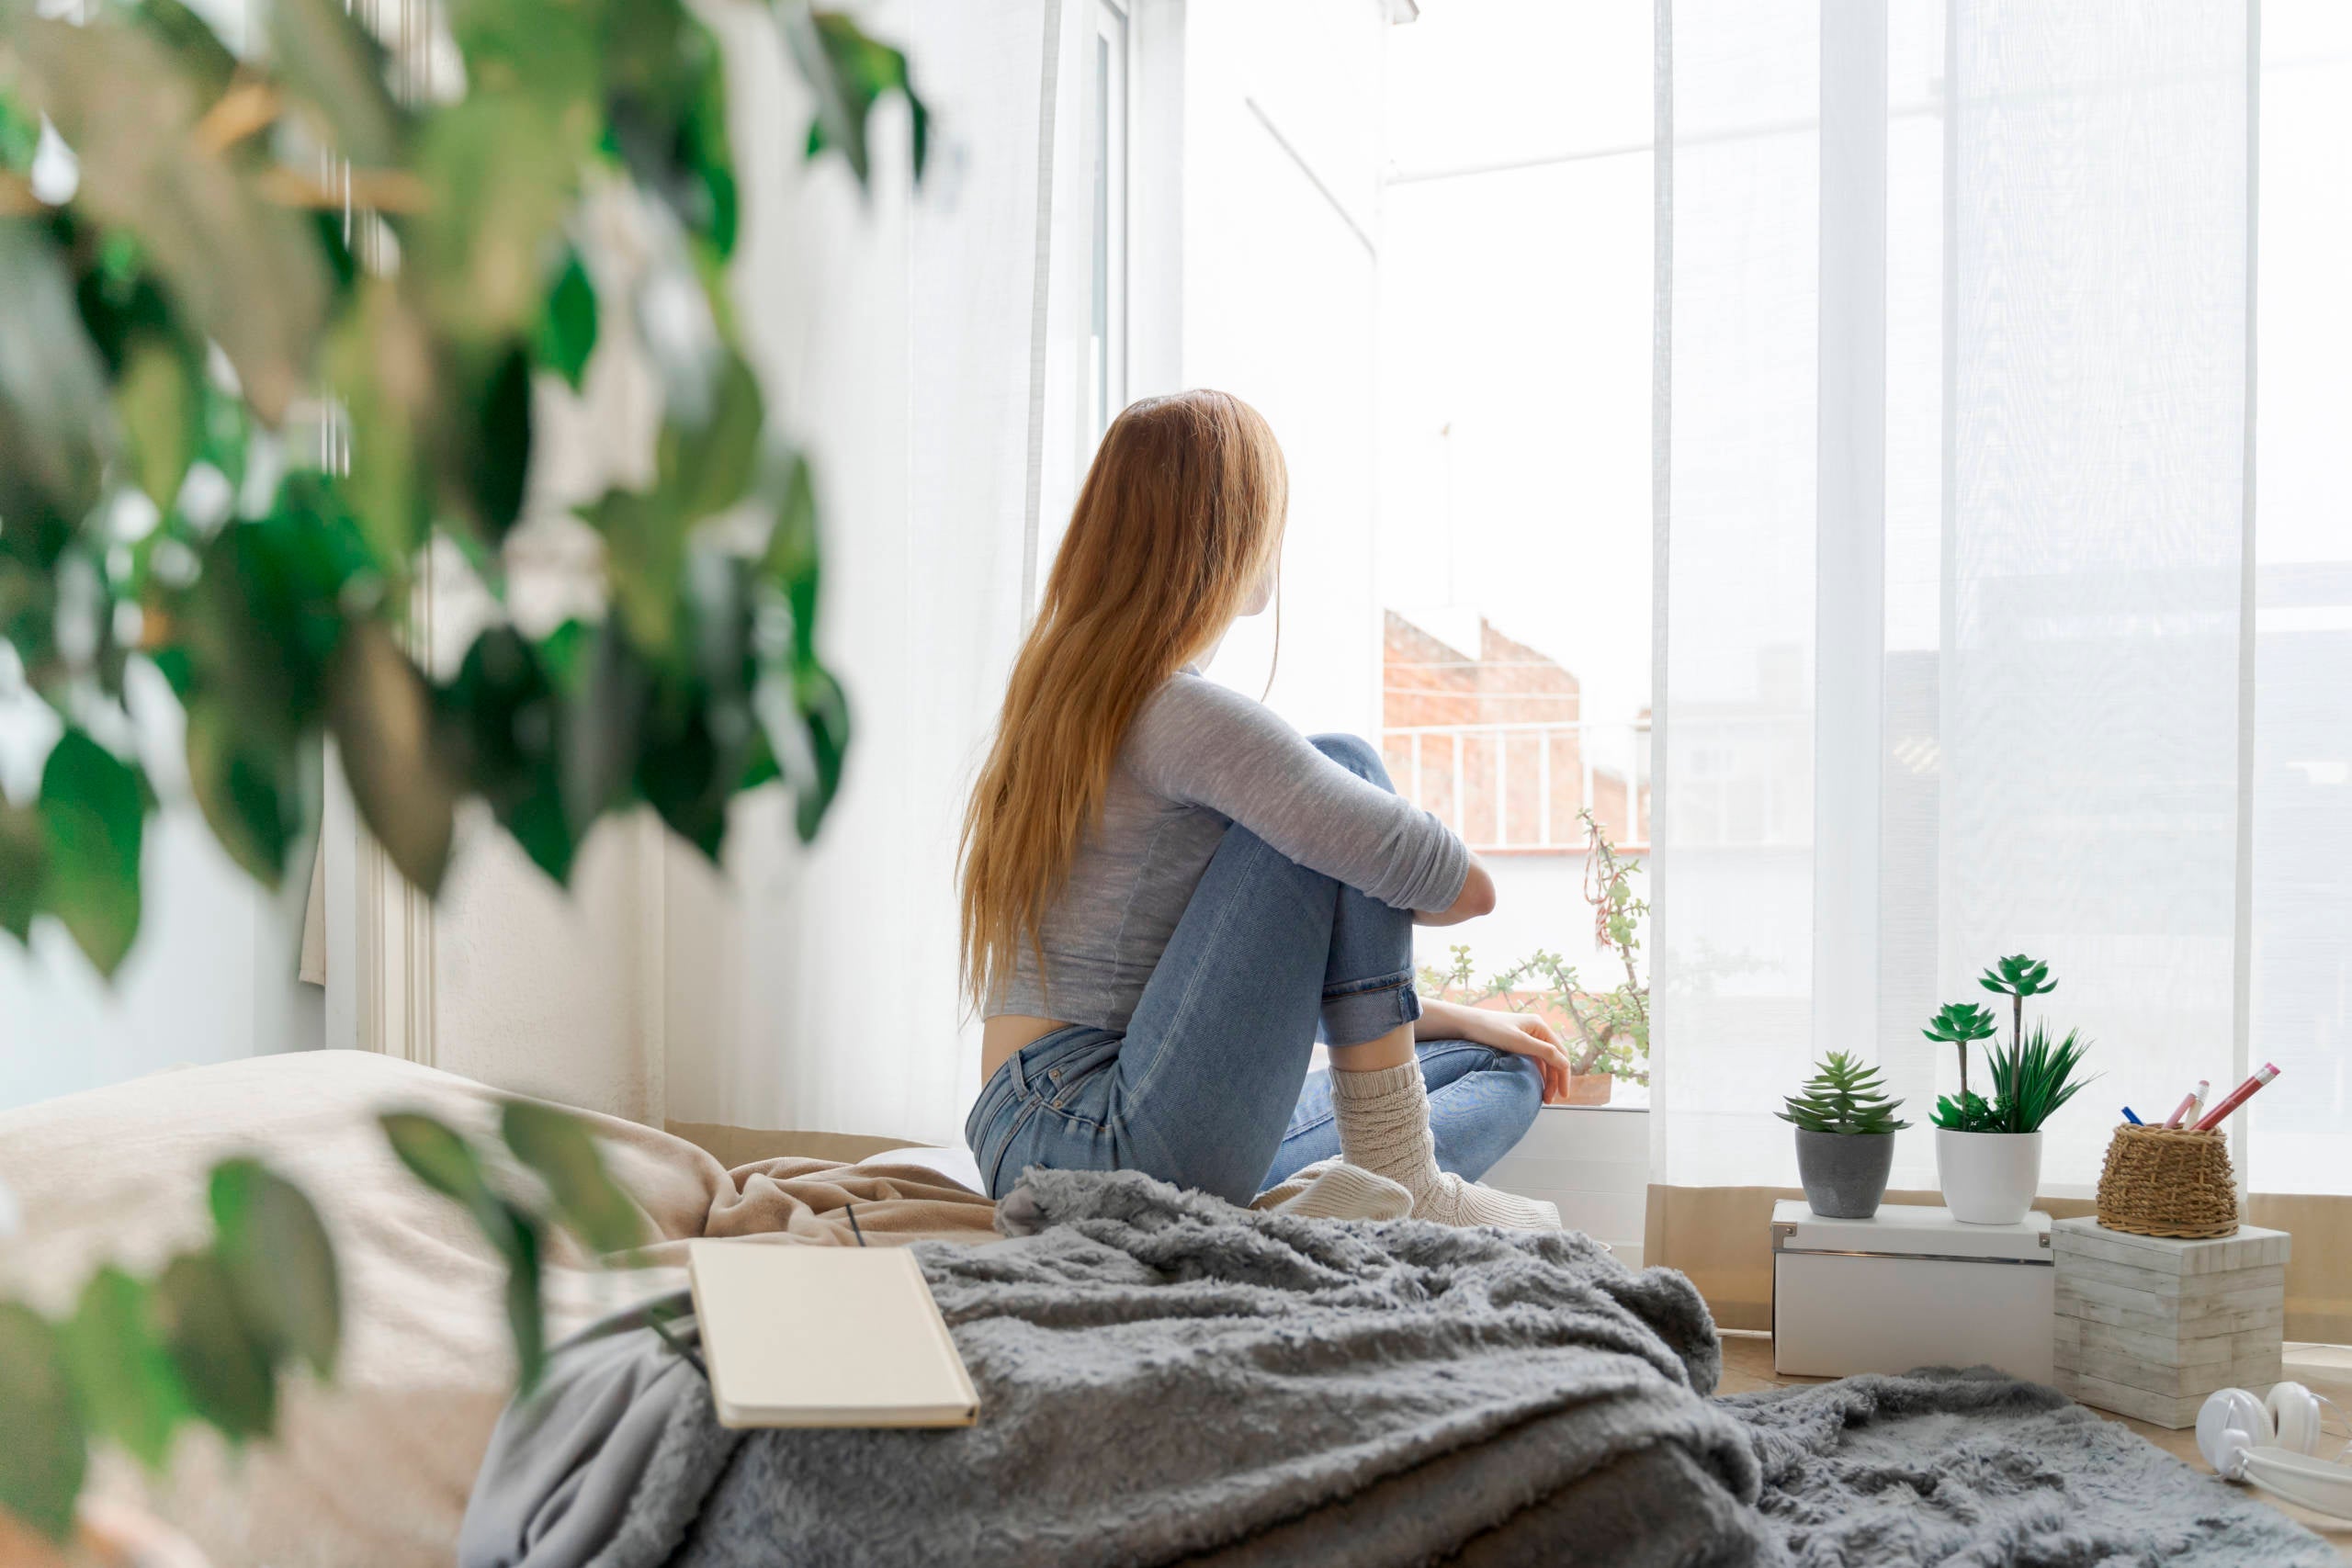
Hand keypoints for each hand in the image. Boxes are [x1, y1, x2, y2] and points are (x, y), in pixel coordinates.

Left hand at [1424, 1000, 1576, 1102]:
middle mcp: (1536, 1029)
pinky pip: (1533, 1058)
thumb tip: (1566, 1063)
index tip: (1563, 1095)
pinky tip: (1534, 1084)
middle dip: (1555, 1080)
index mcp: (1540, 1026)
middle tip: (1550, 1100)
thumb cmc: (1490, 1030)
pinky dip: (1536, 1072)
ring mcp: (1526, 1034)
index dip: (1564, 1076)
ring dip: (1546, 1078)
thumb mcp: (1519, 1043)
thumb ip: (1544, 1052)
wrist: (1465, 1023)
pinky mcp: (1516, 1041)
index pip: (1561, 1054)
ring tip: (1543, 1097)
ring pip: (1544, 1059)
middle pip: (1554, 1057)